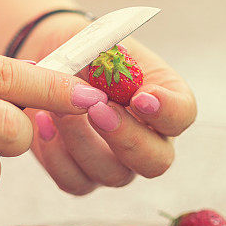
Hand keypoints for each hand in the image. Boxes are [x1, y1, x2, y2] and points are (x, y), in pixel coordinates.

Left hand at [17, 13, 197, 194]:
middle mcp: (149, 140)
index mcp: (165, 102)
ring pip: (112, 174)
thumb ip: (114, 61)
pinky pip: (75, 181)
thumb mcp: (102, 44)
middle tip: (96, 109)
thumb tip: (119, 82)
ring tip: (56, 107)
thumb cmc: (85, 50)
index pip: (182, 116)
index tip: (141, 97)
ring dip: (81, 140)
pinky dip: (55, 155)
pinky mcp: (82, 174)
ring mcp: (118, 163)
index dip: (166, 112)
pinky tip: (42, 122)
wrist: (50, 60)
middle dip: (126, 138)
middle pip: (156, 161)